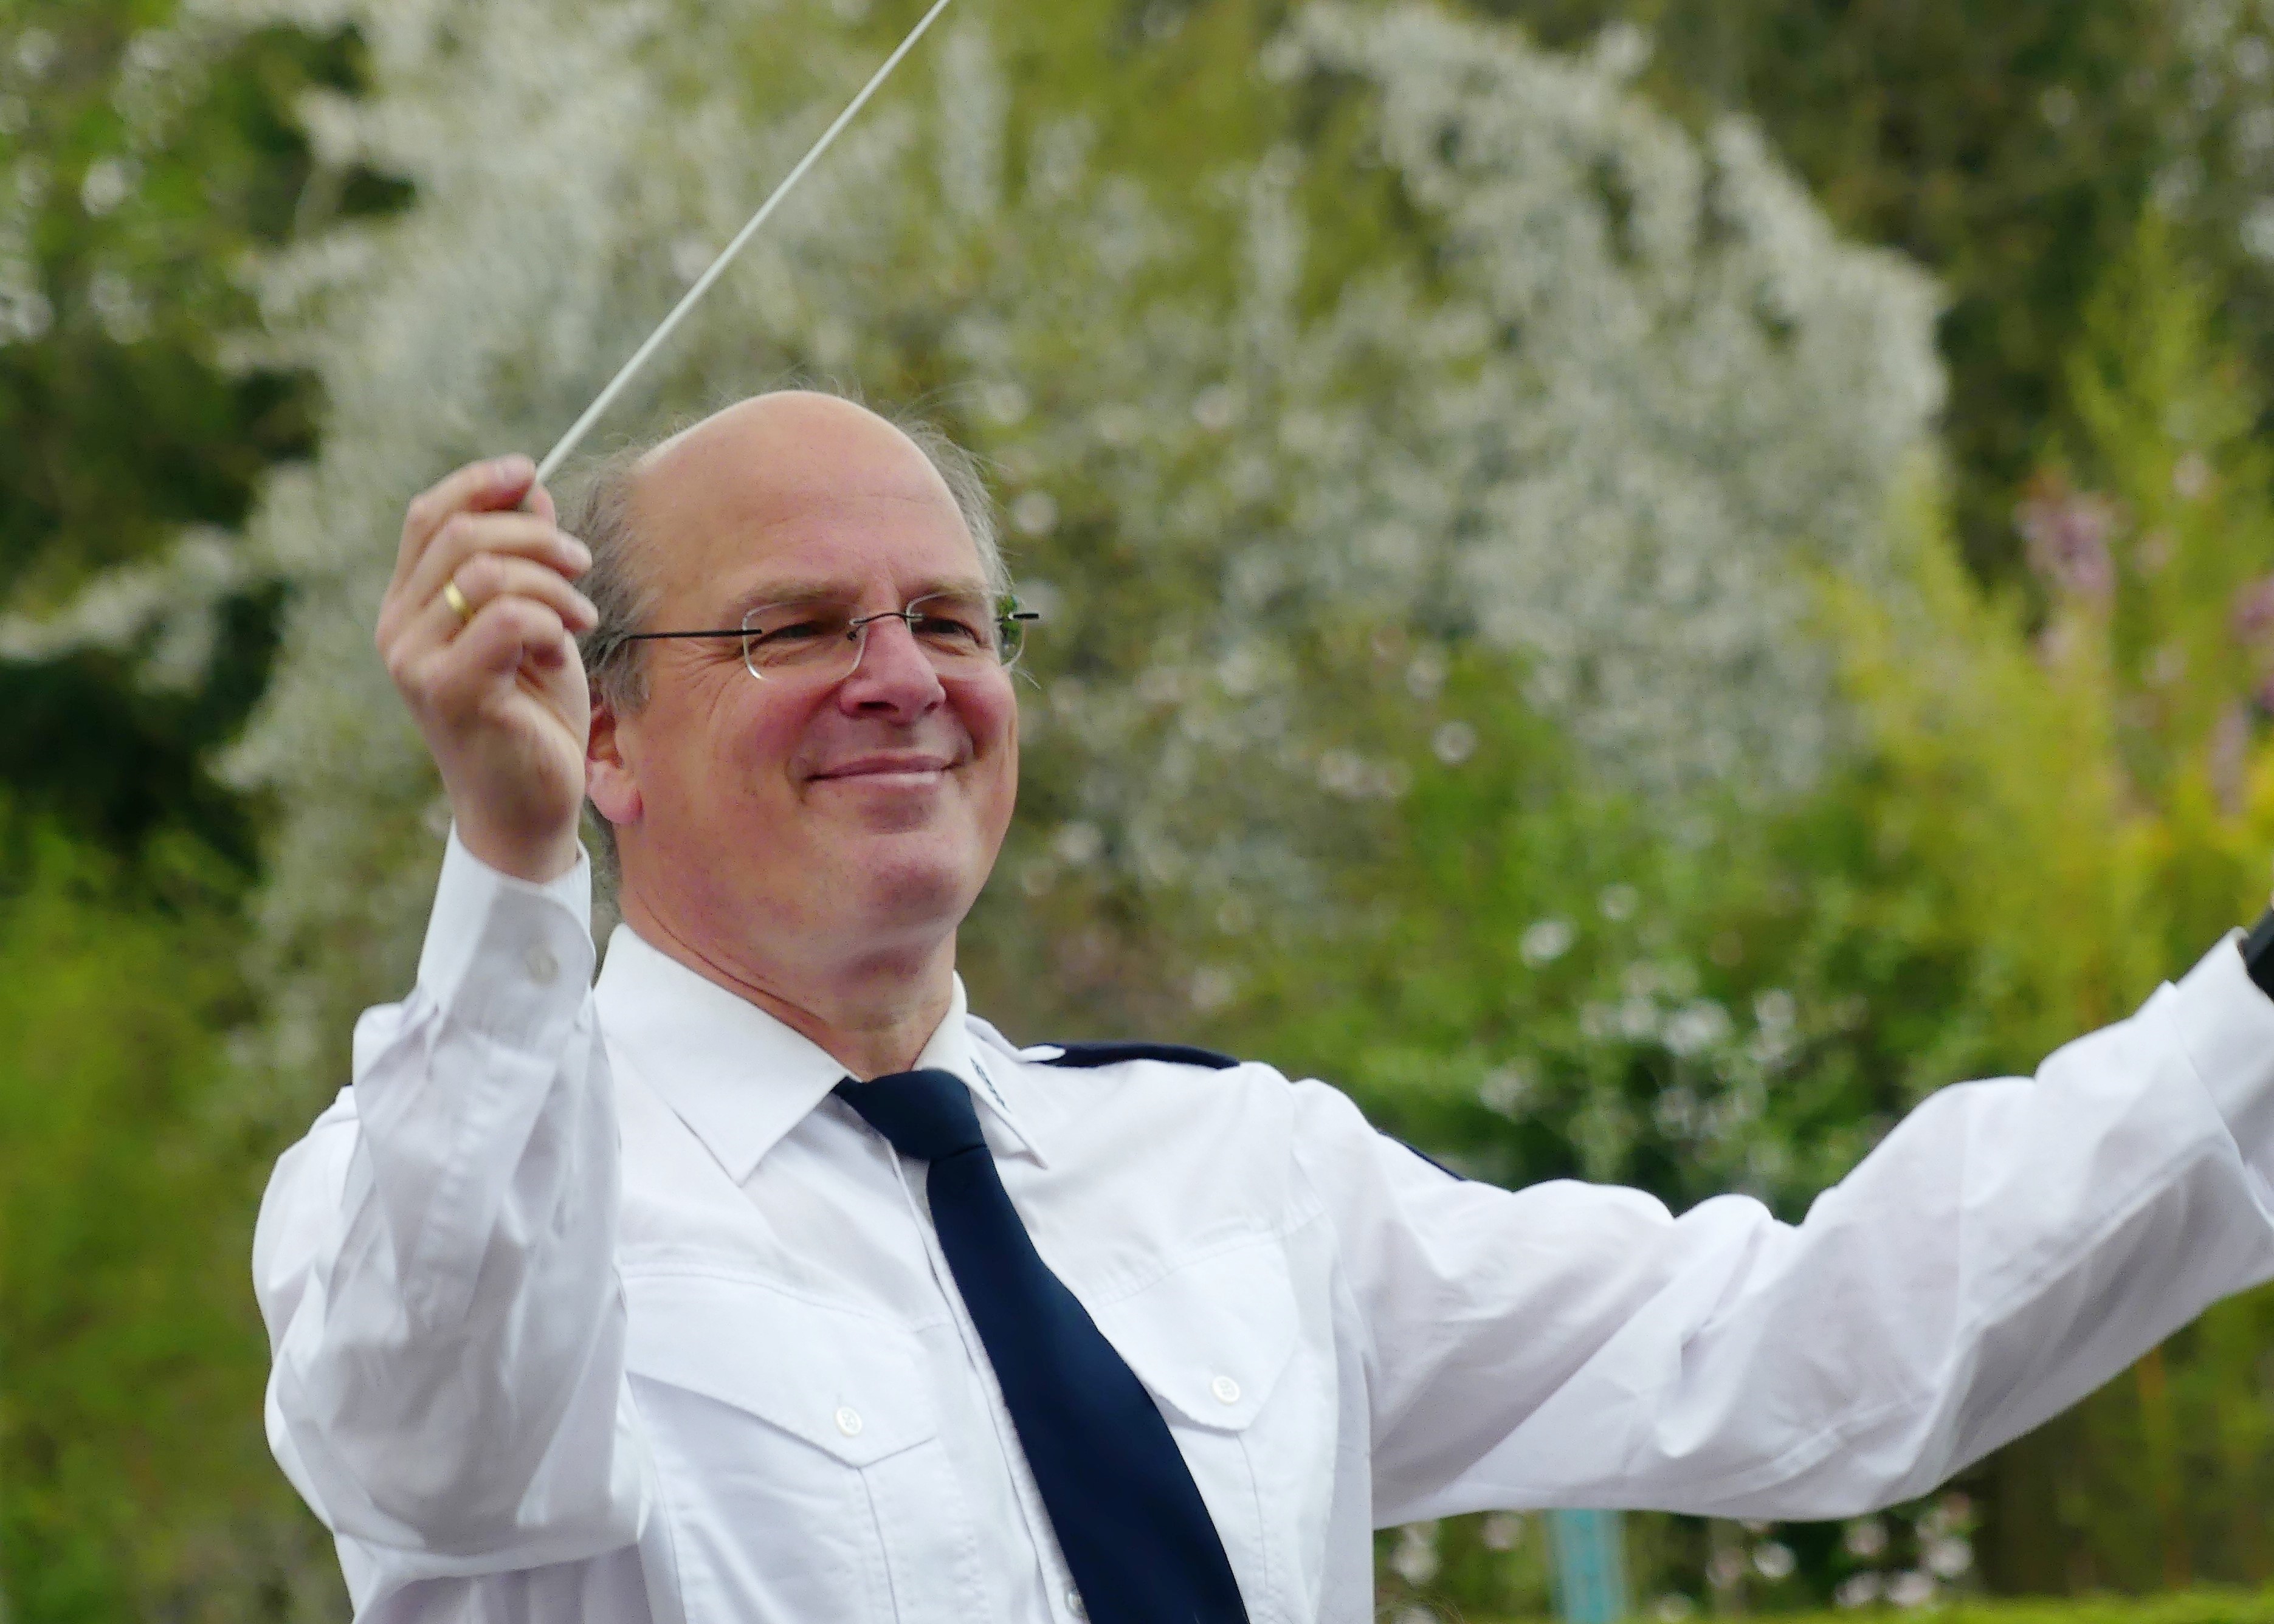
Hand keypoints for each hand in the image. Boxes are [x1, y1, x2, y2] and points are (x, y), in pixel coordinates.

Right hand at [377, 456, 597, 882]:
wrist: (528, 808)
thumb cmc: (533, 718)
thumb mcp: (537, 626)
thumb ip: (525, 563)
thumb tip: (530, 490)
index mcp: (411, 607)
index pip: (427, 517)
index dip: (477, 485)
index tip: (528, 474)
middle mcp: (399, 629)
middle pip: (460, 533)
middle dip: (535, 536)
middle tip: (582, 566)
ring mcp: (416, 661)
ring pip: (486, 572)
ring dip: (552, 584)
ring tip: (581, 620)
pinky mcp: (449, 691)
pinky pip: (508, 618)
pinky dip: (551, 624)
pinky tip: (564, 652)